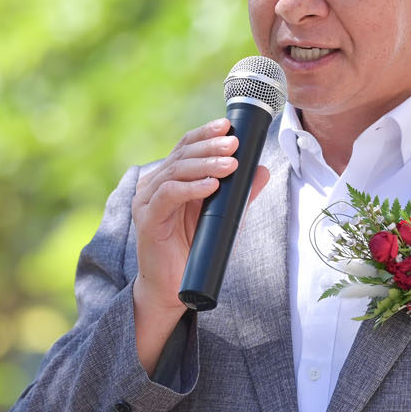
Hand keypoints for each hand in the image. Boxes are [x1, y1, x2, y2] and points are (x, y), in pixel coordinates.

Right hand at [129, 117, 270, 371]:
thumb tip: (263, 169)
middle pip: (182, 154)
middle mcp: (154, 184)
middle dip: (211, 146)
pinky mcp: (148, 219)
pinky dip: (191, 187)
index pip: (186, 146)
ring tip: (231, 164)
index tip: (229, 124)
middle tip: (236, 143)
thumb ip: (240, 193)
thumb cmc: (196, 249)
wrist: (174, 288)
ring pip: (176, 170)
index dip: (206, 133)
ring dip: (206, 165)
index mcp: (169, 178)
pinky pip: (168, 195)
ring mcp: (147, 201)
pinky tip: (212, 185)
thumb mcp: (224, 217)